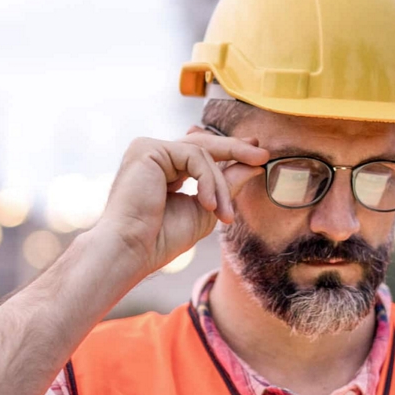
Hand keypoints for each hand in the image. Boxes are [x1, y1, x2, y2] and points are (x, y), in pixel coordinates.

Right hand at [93, 126, 267, 275]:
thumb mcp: (205, 209)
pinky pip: (193, 156)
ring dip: (221, 185)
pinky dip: (208, 180)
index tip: (255, 156)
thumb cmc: (160, 239)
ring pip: (202, 153)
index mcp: (163, 169)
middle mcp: (153, 155)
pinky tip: (208, 204)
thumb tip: (254, 166)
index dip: (229, 151)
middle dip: (235, 149)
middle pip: (203, 144)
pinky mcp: (148, 149)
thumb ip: (227, 186)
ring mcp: (148, 149)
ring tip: (225, 215)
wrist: (132, 250)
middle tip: (262, 155)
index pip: (200, 153)